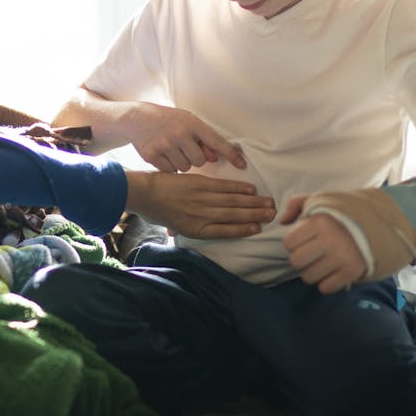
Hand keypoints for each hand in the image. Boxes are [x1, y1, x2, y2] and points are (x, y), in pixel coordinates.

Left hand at [124, 171, 273, 238]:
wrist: (142, 193)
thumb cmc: (156, 212)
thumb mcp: (173, 227)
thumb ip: (189, 229)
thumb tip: (200, 230)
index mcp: (195, 229)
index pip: (225, 231)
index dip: (243, 229)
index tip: (259, 227)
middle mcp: (201, 216)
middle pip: (233, 216)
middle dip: (254, 215)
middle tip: (272, 214)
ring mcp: (200, 199)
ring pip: (231, 202)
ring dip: (252, 202)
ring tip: (268, 203)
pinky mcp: (198, 184)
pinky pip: (222, 187)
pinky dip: (237, 188)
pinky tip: (250, 190)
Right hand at [127, 103, 245, 172]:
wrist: (138, 118)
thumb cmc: (169, 120)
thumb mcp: (187, 122)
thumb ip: (203, 139)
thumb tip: (215, 157)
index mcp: (191, 123)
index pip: (216, 141)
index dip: (230, 154)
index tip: (242, 165)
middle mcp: (179, 133)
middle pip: (199, 161)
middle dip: (195, 158)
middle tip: (185, 149)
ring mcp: (164, 145)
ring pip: (185, 168)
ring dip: (181, 163)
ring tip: (172, 150)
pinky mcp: (151, 155)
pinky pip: (170, 171)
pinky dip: (169, 167)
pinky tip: (163, 155)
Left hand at [277, 194, 366, 293]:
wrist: (378, 224)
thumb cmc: (340, 214)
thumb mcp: (319, 200)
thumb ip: (295, 204)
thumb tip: (282, 222)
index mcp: (320, 221)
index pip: (289, 242)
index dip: (293, 242)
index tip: (303, 240)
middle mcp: (331, 239)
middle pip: (296, 262)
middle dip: (301, 259)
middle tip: (311, 253)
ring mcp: (342, 257)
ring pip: (309, 277)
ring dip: (313, 272)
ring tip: (322, 262)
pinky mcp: (352, 271)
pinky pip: (326, 287)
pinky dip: (327, 282)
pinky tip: (333, 271)